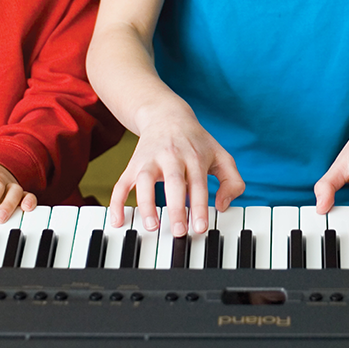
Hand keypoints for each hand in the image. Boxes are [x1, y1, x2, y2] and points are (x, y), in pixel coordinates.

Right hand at [108, 102, 243, 236]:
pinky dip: (117, 202)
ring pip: (144, 181)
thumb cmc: (197, 142)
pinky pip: (121, 184)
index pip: (199, 184)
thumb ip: (232, 181)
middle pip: (173, 182)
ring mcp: (150, 160)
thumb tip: (221, 206)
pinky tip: (118, 220)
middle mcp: (172, 157)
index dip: (200, 206)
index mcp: (194, 157)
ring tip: (152, 226)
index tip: (200, 228)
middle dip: (175, 207)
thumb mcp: (221, 156)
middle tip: (179, 232)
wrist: (167, 115)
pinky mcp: (133, 165)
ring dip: (146, 204)